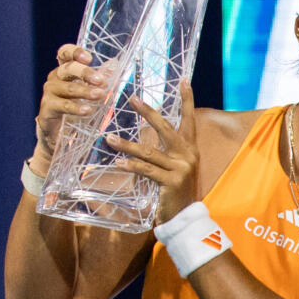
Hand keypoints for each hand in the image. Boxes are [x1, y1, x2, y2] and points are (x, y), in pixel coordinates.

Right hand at [34, 43, 107, 173]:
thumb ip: (99, 78)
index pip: (64, 53)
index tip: (88, 58)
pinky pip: (62, 106)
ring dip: (84, 91)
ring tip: (99, 95)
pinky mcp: (47, 109)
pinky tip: (87, 111)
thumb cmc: (75, 109)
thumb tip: (115, 63)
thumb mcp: (89, 92)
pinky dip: (76, 108)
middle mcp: (55, 78)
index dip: (74, 52)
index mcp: (64, 71)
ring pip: (67, 88)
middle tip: (100, 81)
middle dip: (85, 73)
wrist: (58, 134)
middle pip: (68, 68)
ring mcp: (49, 93)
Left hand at [107, 95, 201, 224]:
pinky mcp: (171, 181)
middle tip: (133, 99)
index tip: (183, 80)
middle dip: (148, 113)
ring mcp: (181, 168)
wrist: (185, 218)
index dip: (187, 100)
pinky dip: (131, 166)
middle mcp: (188, 155)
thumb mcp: (174, 167)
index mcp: (190, 149)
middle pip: (166, 128)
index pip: (189, 120)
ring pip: (149, 151)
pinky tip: (118, 163)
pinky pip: (146, 170)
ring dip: (126, 145)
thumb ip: (165, 151)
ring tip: (109, 138)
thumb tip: (147, 132)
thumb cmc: (176, 191)